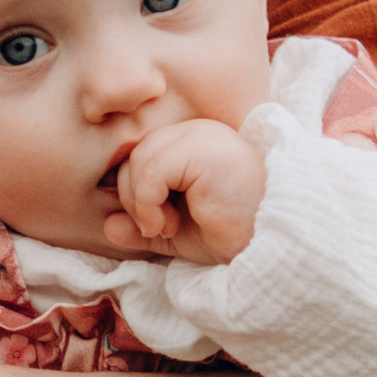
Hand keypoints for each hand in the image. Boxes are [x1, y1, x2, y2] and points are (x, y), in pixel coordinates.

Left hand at [104, 117, 265, 264]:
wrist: (269, 245)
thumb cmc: (232, 235)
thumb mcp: (177, 233)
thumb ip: (142, 225)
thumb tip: (107, 226)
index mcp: (191, 142)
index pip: (139, 155)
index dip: (133, 191)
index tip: (154, 224)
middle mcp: (197, 130)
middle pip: (134, 154)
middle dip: (131, 198)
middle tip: (158, 228)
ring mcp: (203, 135)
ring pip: (138, 159)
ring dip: (139, 203)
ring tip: (165, 227)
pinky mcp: (205, 149)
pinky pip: (151, 169)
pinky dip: (147, 202)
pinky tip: (168, 224)